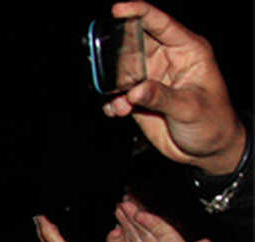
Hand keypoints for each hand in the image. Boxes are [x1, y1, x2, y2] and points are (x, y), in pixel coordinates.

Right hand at [102, 2, 245, 174]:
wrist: (208, 149)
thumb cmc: (212, 122)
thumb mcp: (189, 108)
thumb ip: (161, 97)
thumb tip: (136, 90)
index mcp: (187, 51)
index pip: (160, 24)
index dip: (138, 13)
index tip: (117, 10)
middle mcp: (166, 61)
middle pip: (134, 45)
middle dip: (117, 54)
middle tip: (107, 66)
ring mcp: (151, 79)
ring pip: (121, 71)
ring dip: (114, 84)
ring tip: (121, 101)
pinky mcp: (139, 99)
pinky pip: (117, 94)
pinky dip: (112, 102)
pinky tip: (119, 111)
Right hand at [115, 198, 212, 241]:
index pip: (163, 233)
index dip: (152, 222)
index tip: (140, 214)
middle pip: (147, 231)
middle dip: (135, 216)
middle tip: (124, 203)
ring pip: (137, 238)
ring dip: (127, 224)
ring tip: (117, 210)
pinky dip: (121, 241)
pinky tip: (114, 232)